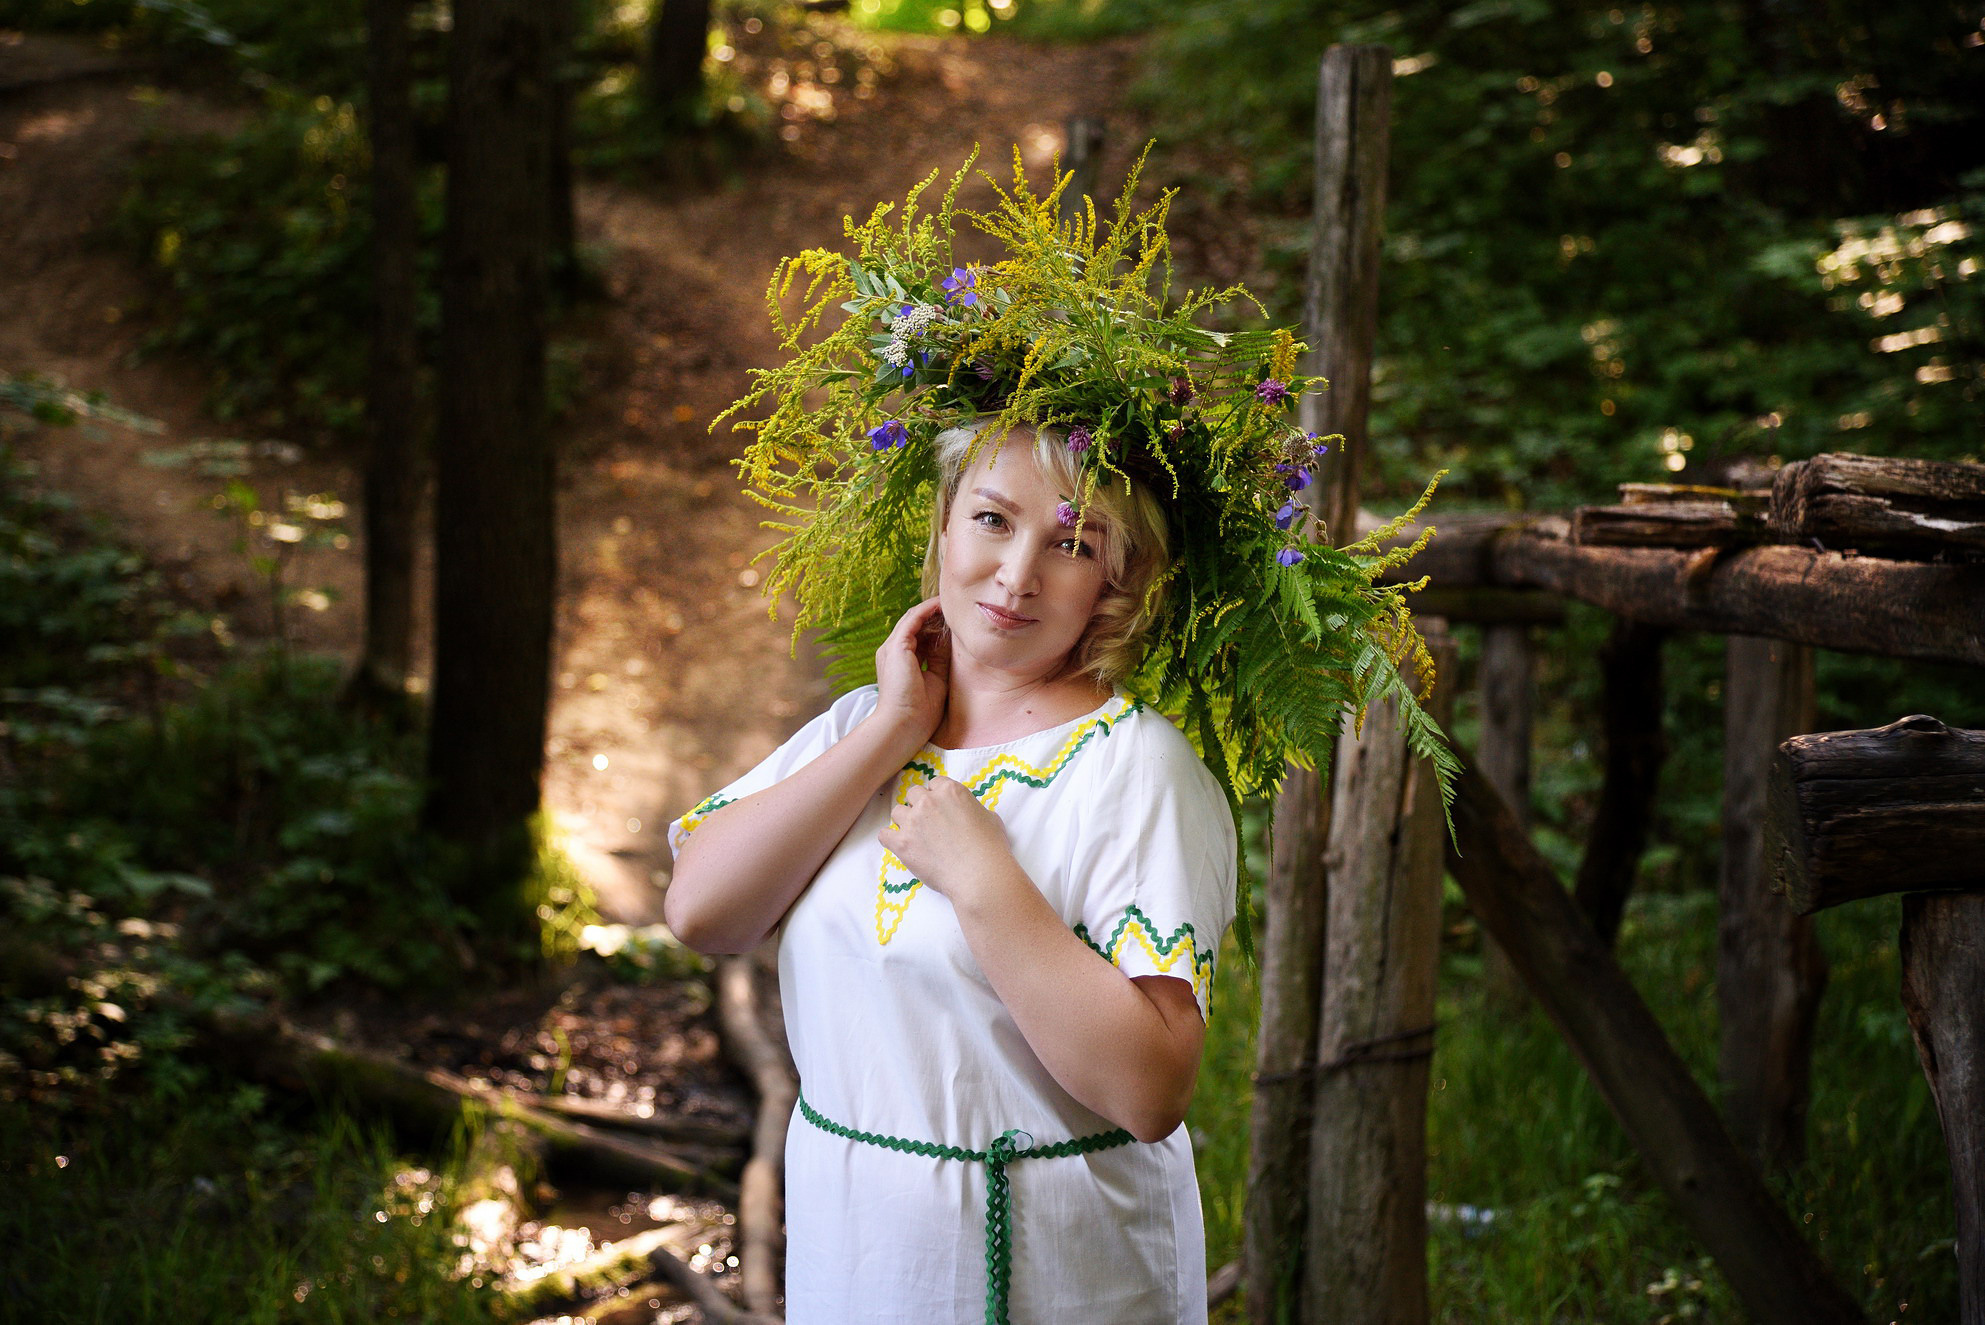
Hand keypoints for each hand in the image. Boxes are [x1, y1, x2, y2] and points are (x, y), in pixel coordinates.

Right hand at [870, 596, 949, 749]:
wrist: (904, 725)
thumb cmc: (920, 712)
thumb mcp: (935, 679)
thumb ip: (939, 659)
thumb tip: (950, 643)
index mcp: (899, 662)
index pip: (917, 637)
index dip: (935, 628)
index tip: (953, 622)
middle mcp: (892, 652)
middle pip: (914, 625)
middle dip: (933, 615)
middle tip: (954, 608)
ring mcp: (892, 648)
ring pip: (912, 619)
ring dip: (931, 609)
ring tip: (950, 603)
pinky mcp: (897, 647)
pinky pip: (913, 620)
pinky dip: (927, 610)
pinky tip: (941, 605)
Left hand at [879, 777, 1013, 900]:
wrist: (980, 876)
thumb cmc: (990, 848)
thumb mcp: (989, 817)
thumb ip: (971, 808)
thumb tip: (966, 813)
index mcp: (950, 791)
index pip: (934, 783)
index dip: (937, 797)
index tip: (941, 810)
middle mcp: (928, 801)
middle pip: (913, 794)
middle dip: (920, 806)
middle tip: (929, 824)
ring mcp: (913, 822)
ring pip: (897, 812)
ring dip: (905, 822)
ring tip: (917, 837)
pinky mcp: (902, 843)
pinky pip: (884, 835)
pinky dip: (891, 840)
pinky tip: (902, 847)